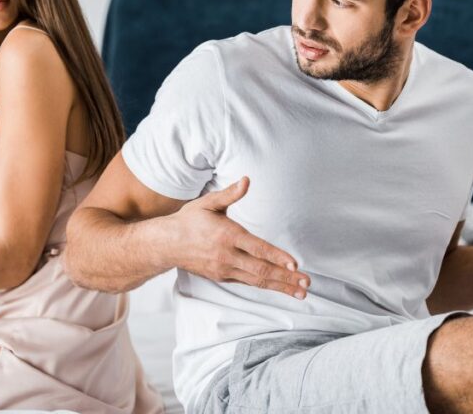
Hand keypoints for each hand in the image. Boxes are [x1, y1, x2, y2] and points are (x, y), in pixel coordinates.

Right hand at [169, 177, 310, 298]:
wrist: (166, 244)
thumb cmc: (189, 220)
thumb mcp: (208, 202)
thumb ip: (229, 194)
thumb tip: (247, 180)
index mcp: (226, 235)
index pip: (257, 249)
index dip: (277, 257)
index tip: (294, 264)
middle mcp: (226, 255)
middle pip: (261, 270)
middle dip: (286, 277)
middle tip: (306, 283)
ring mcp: (223, 269)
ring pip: (256, 280)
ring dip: (280, 286)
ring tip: (300, 292)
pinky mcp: (221, 277)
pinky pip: (247, 282)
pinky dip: (265, 285)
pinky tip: (279, 286)